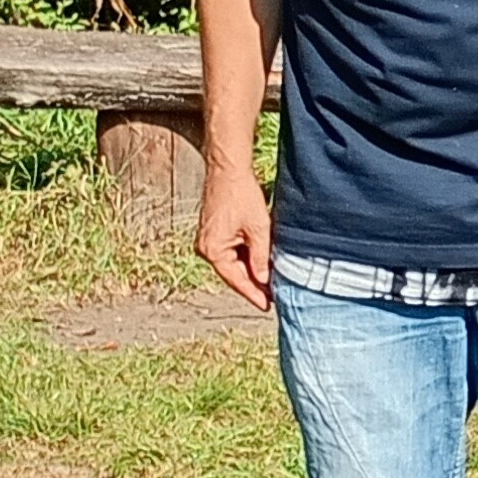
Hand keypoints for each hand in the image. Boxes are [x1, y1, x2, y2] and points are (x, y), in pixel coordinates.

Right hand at [196, 161, 273, 309]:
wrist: (228, 171)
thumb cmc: (241, 196)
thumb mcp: (259, 229)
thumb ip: (261, 256)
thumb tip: (264, 279)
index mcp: (213, 250)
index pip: (236, 279)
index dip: (253, 293)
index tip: (266, 306)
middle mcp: (206, 248)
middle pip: (233, 273)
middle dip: (253, 284)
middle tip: (272, 297)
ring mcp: (208, 240)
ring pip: (232, 263)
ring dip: (250, 271)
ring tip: (269, 283)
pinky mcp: (213, 233)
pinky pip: (230, 252)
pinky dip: (245, 258)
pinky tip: (260, 263)